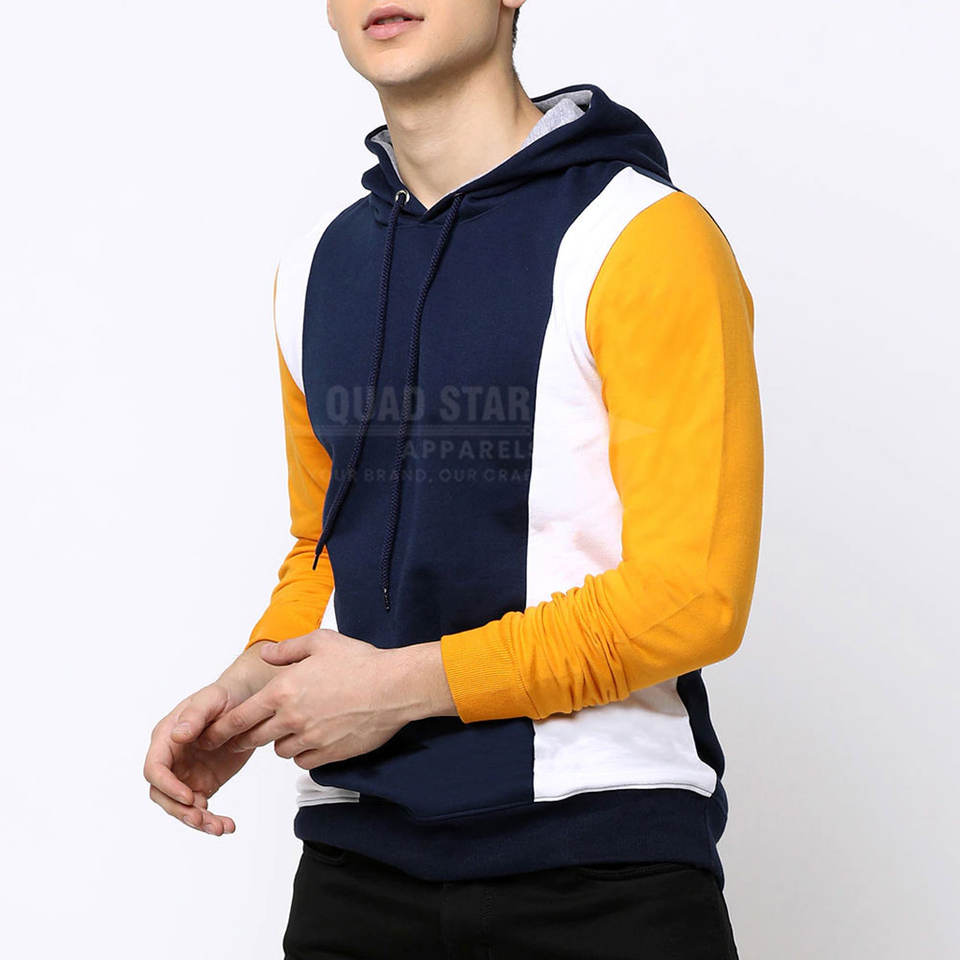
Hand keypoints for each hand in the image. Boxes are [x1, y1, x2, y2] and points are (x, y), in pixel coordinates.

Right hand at [143, 641, 281, 833]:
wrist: (247, 702)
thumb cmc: (225, 695)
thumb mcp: (211, 699)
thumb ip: (194, 717)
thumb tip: (177, 736)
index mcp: (166, 738)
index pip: (154, 769)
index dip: (167, 786)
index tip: (189, 797)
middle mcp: (172, 759)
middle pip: (163, 794)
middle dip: (180, 810)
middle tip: (203, 818)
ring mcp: (186, 774)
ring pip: (181, 806)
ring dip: (198, 821)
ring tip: (220, 827)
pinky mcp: (203, 783)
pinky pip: (201, 808)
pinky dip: (212, 820)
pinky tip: (227, 825)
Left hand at [199, 630, 456, 768]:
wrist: (394, 687)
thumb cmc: (360, 661)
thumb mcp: (320, 642)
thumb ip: (287, 650)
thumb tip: (265, 655)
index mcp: (283, 690)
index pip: (240, 717)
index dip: (223, 728)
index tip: (213, 735)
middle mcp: (291, 718)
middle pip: (255, 738)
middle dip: (249, 737)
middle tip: (250, 734)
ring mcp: (310, 738)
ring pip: (280, 751)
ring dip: (282, 742)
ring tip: (295, 728)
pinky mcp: (329, 753)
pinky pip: (304, 762)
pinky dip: (304, 753)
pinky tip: (314, 739)